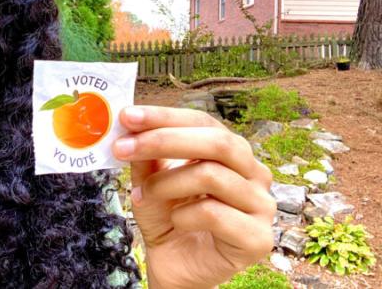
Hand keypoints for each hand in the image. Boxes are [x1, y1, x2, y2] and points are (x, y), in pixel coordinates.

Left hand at [113, 106, 275, 288]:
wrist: (175, 267)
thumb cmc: (167, 218)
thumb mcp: (150, 180)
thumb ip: (146, 153)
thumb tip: (131, 123)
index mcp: (231, 152)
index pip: (203, 121)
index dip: (165, 116)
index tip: (128, 116)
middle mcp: (254, 173)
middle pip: (217, 142)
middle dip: (163, 140)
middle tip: (123, 147)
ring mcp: (261, 205)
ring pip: (212, 175)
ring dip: (166, 183)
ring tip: (145, 195)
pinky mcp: (258, 238)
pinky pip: (214, 214)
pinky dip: (183, 215)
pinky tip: (175, 222)